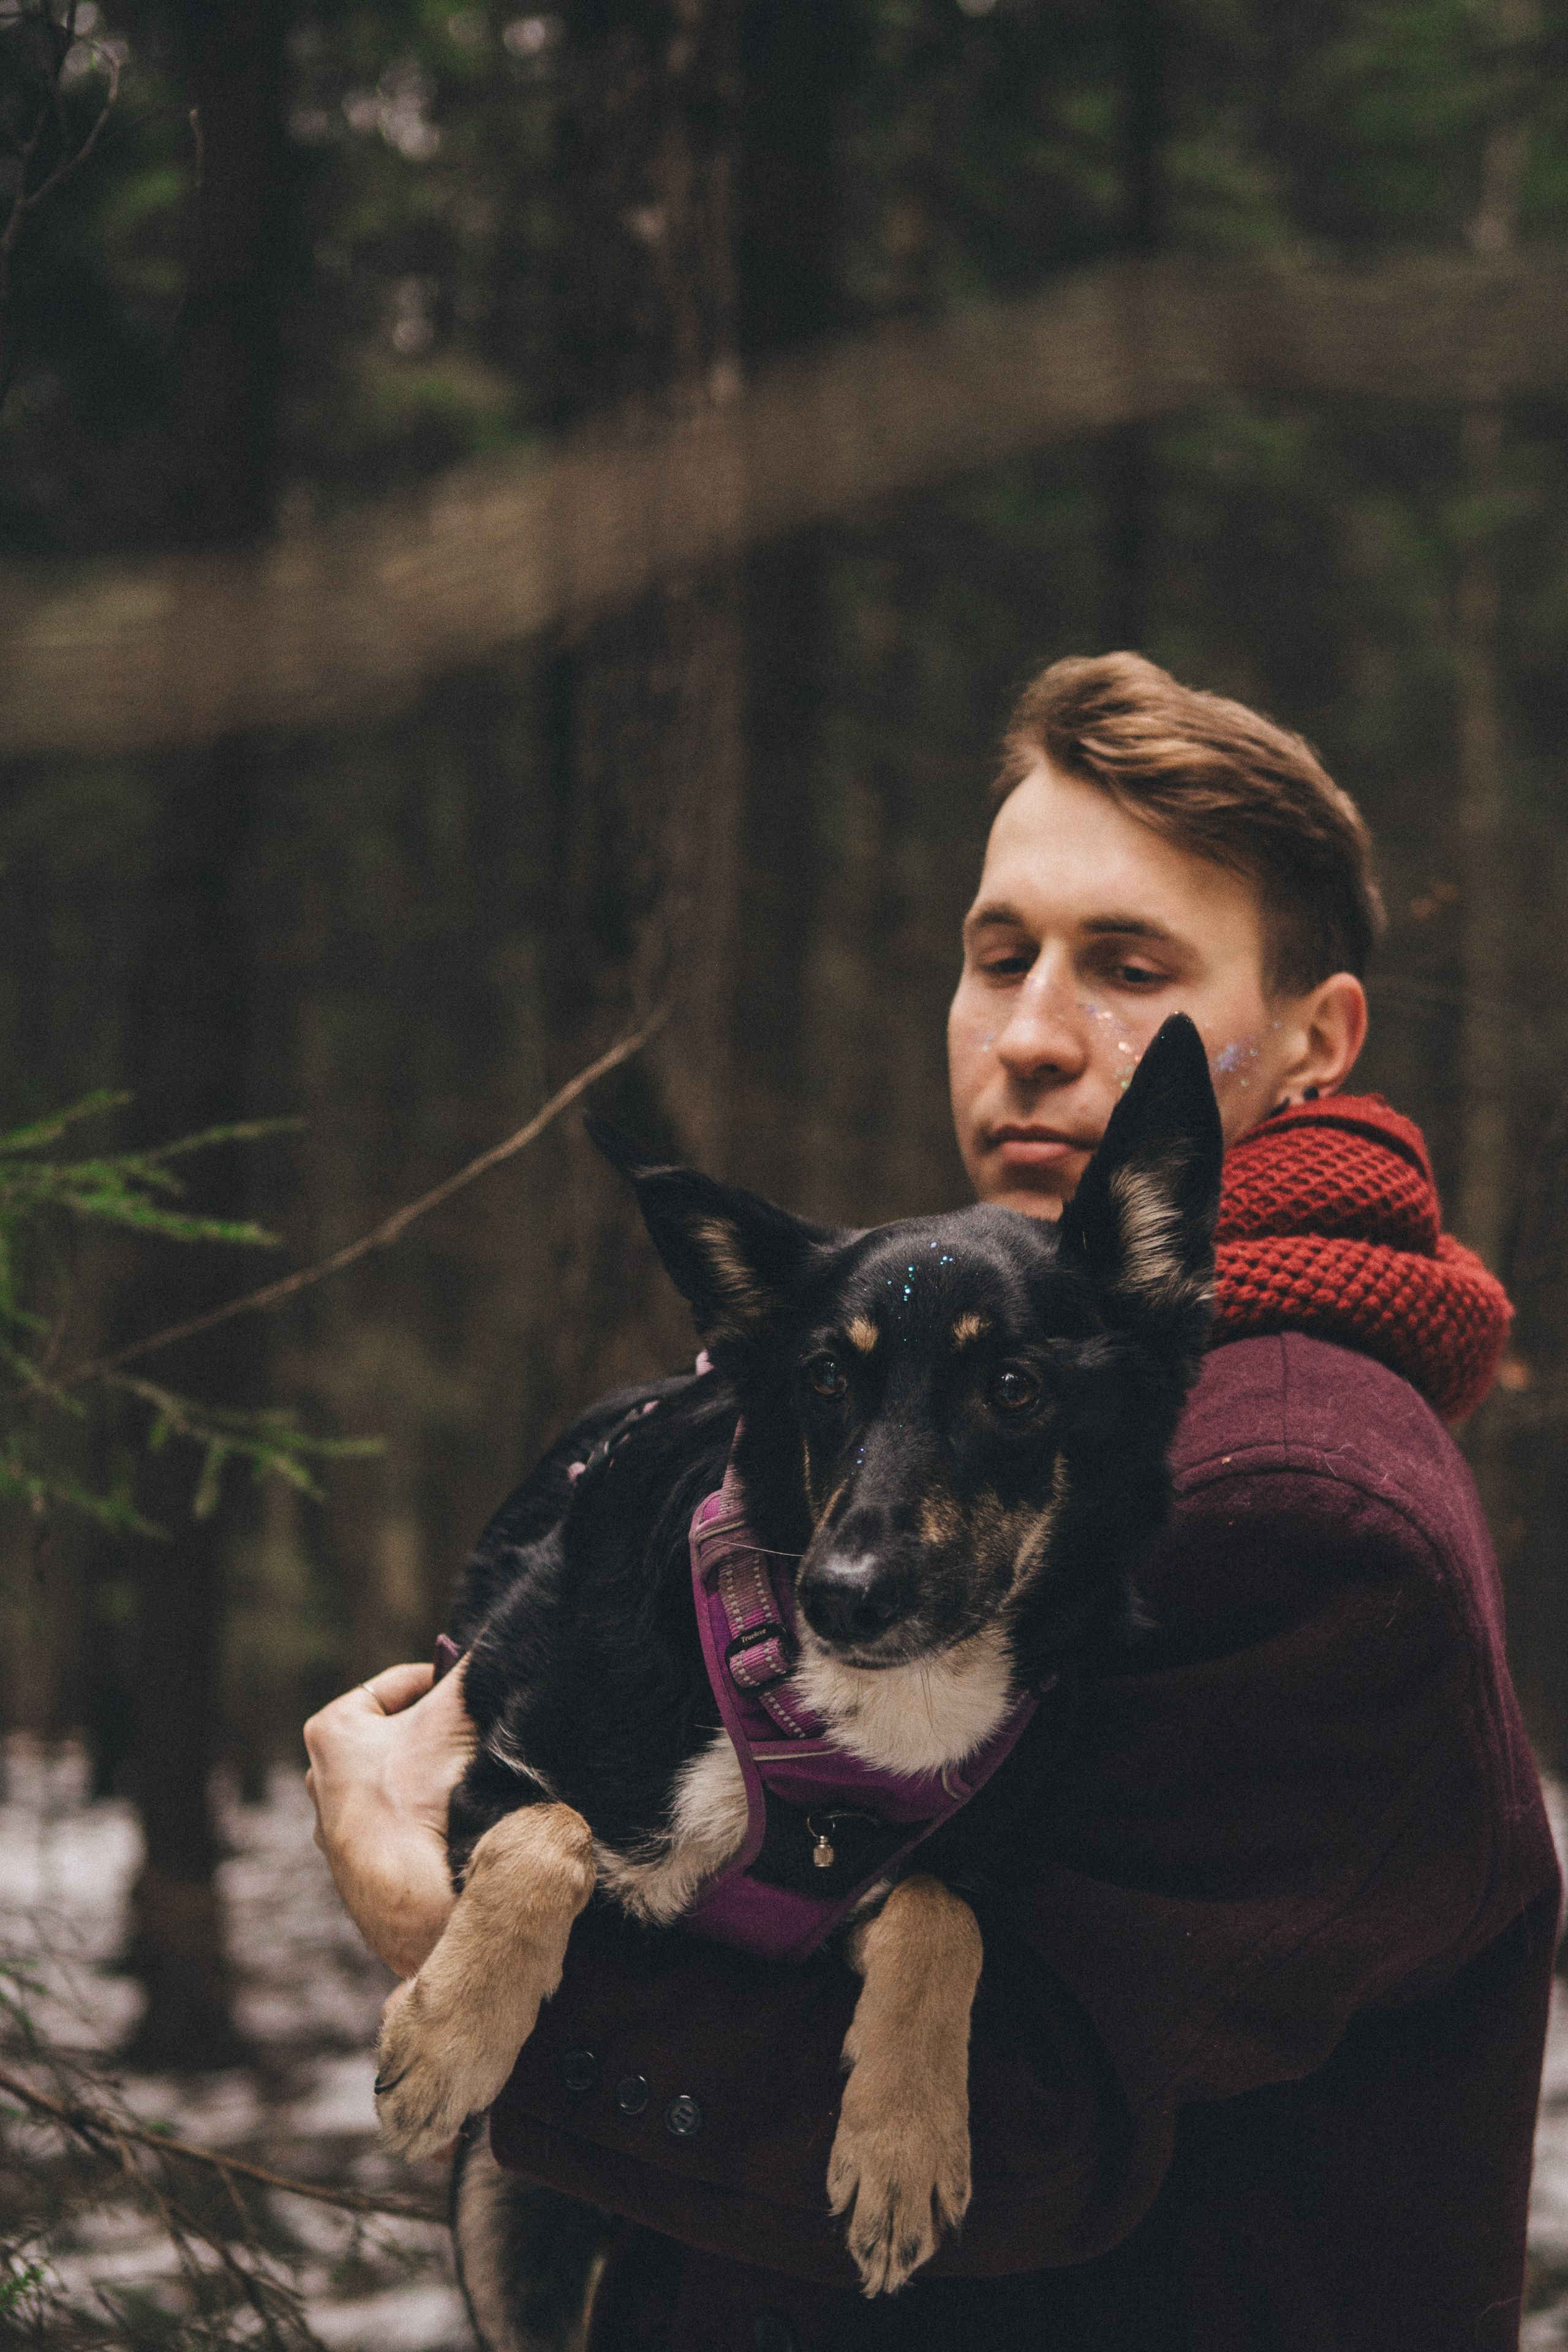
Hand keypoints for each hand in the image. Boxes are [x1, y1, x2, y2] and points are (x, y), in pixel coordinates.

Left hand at [304, 1660, 474, 1978]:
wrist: (413, 1900)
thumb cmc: (419, 1798)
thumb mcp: (453, 1714)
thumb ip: (473, 1669)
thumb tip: (502, 1636)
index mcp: (332, 1732)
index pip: (401, 1685)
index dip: (446, 1682)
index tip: (475, 1693)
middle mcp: (322, 1781)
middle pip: (401, 1735)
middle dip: (440, 1733)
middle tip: (479, 1736)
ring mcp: (337, 1832)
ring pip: (402, 1783)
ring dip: (437, 1779)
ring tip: (474, 1783)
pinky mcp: (357, 1872)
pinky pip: (403, 1828)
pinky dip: (430, 1821)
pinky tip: (458, 1827)